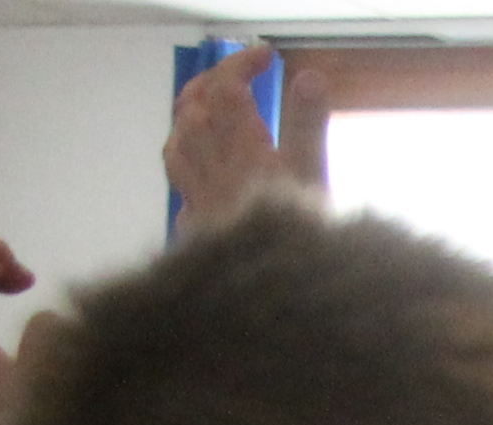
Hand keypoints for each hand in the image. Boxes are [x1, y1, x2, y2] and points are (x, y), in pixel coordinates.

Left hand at [164, 43, 297, 238]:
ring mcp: (199, 197)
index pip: (228, 90)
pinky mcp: (197, 225)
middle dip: (212, 83)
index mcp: (244, 150)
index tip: (267, 57)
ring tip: (208, 109)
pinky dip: (185, 158)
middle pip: (194, 110)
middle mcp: (213, 168)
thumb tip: (310, 78)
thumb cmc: (298, 243)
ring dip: (191, 117)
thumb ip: (307, 126)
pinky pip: (180, 182)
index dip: (241, 65)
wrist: (267, 299)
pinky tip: (194, 162)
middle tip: (237, 75)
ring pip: (179, 143)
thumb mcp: (313, 180)